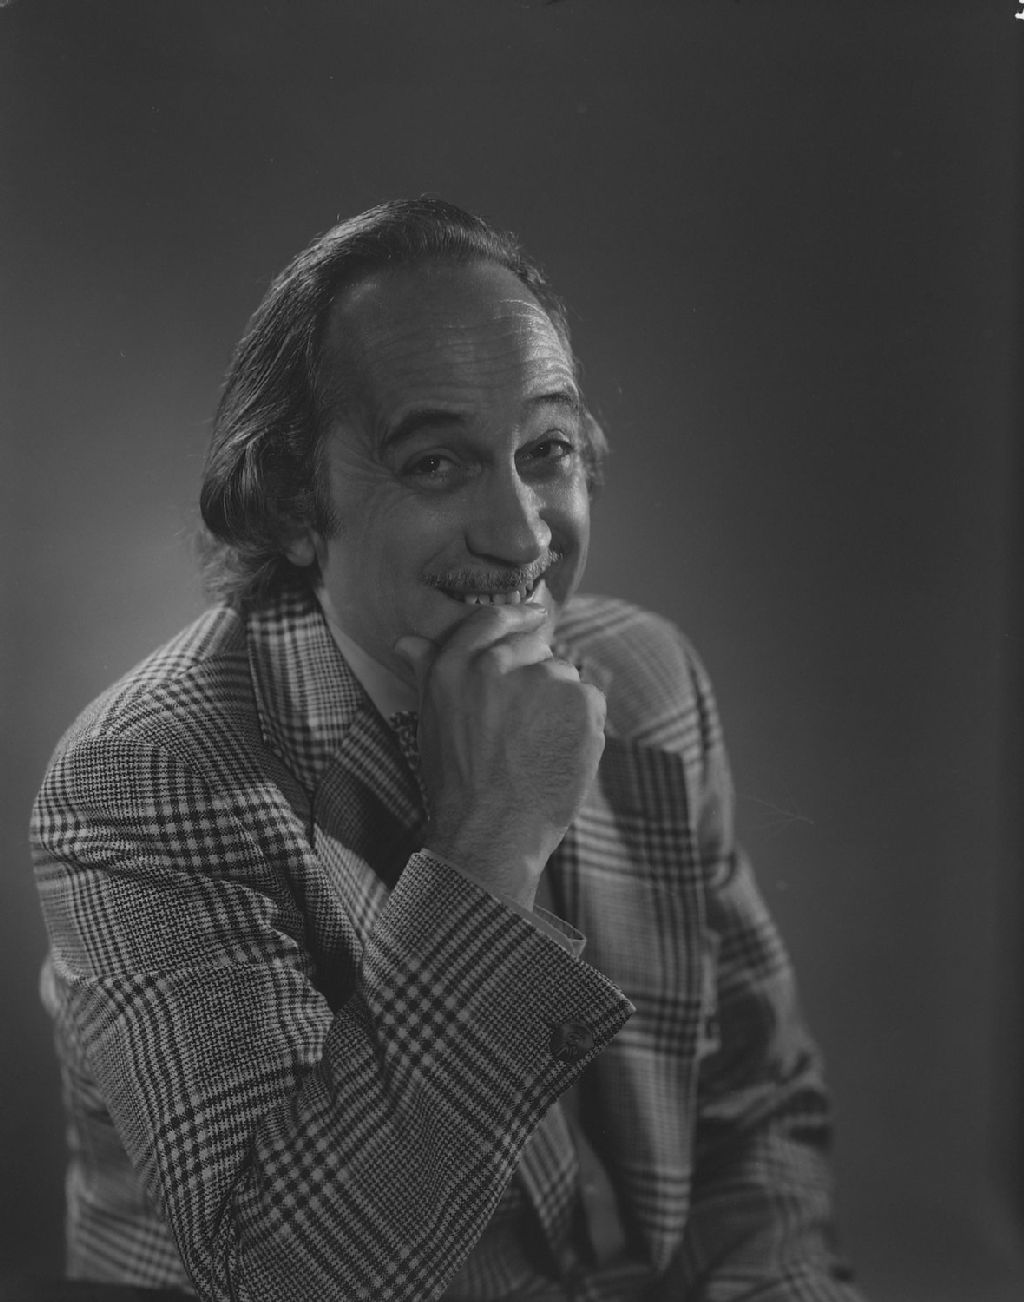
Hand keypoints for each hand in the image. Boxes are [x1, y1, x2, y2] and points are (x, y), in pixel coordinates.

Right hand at [394, 603, 605, 908]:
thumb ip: (427, 672)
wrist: (492, 833)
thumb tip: (408, 640)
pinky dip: (583, 722)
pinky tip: (560, 752)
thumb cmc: (456, 784)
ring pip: (564, 675)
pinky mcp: (581, 701)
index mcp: (455, 666)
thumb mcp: (431, 722)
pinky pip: (590, 699)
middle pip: (534, 647)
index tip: (534, 615)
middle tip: (529, 722)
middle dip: (537, 675)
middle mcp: (497, 665)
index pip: (491, 620)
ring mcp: (543, 680)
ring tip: (540, 745)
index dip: (516, 615)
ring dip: (559, 701)